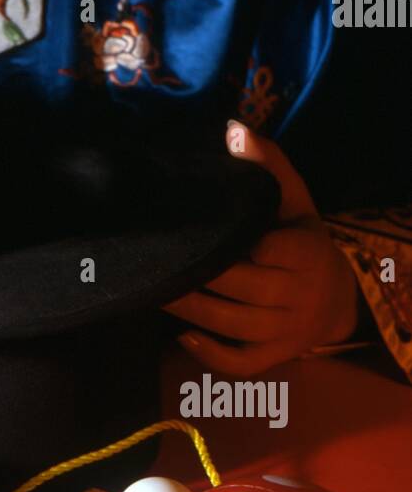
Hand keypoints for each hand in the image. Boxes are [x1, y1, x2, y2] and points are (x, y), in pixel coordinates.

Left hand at [163, 121, 359, 374]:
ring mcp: (286, 330)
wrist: (335, 297)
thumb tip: (234, 129)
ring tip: (155, 290)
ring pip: (236, 324)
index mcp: (307, 252)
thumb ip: (266, 165)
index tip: (210, 233)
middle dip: (203, 275)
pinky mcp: (272, 356)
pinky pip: (242, 363)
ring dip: (193, 310)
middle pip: (247, 288)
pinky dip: (212, 353)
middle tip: (159, 259)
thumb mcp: (293, 200)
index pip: (278, 251)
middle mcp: (300, 294)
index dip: (248, 246)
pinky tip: (181, 334)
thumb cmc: (300, 238)